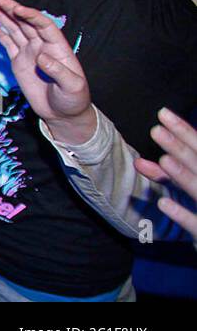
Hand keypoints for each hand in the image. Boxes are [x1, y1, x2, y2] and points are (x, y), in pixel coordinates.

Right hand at [0, 0, 94, 141]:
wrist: (62, 113)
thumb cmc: (73, 99)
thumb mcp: (72, 86)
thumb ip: (58, 71)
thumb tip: (41, 57)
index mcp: (57, 47)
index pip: (43, 25)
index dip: (31, 15)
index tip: (18, 9)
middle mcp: (42, 46)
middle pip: (26, 23)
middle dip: (12, 9)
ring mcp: (29, 53)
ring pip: (15, 30)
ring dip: (4, 17)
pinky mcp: (19, 62)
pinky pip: (8, 44)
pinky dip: (0, 34)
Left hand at [135, 108, 196, 241]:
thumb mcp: (191, 187)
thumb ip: (168, 176)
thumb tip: (138, 163)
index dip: (183, 131)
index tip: (162, 114)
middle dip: (180, 148)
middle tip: (155, 130)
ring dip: (183, 176)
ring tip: (164, 160)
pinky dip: (184, 216)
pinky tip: (163, 204)